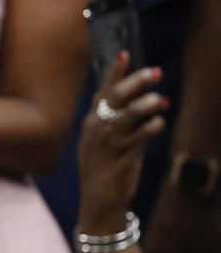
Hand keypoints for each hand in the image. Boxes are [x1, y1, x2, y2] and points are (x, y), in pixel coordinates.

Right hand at [78, 51, 164, 231]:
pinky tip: (160, 123)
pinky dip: (154, 126)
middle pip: (118, 96)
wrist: (99, 199)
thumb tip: (147, 102)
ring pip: (131, 113)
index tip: (126, 53)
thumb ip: (119, 122)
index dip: (115, 72)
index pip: (104, 90)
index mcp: (91, 121)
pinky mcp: (124, 155)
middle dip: (137, 81)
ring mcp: (110, 141)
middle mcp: (98, 127)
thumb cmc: (104, 168)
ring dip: (148, 104)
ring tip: (161, 100)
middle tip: (155, 71)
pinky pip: (142, 135)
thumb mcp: (103, 141)